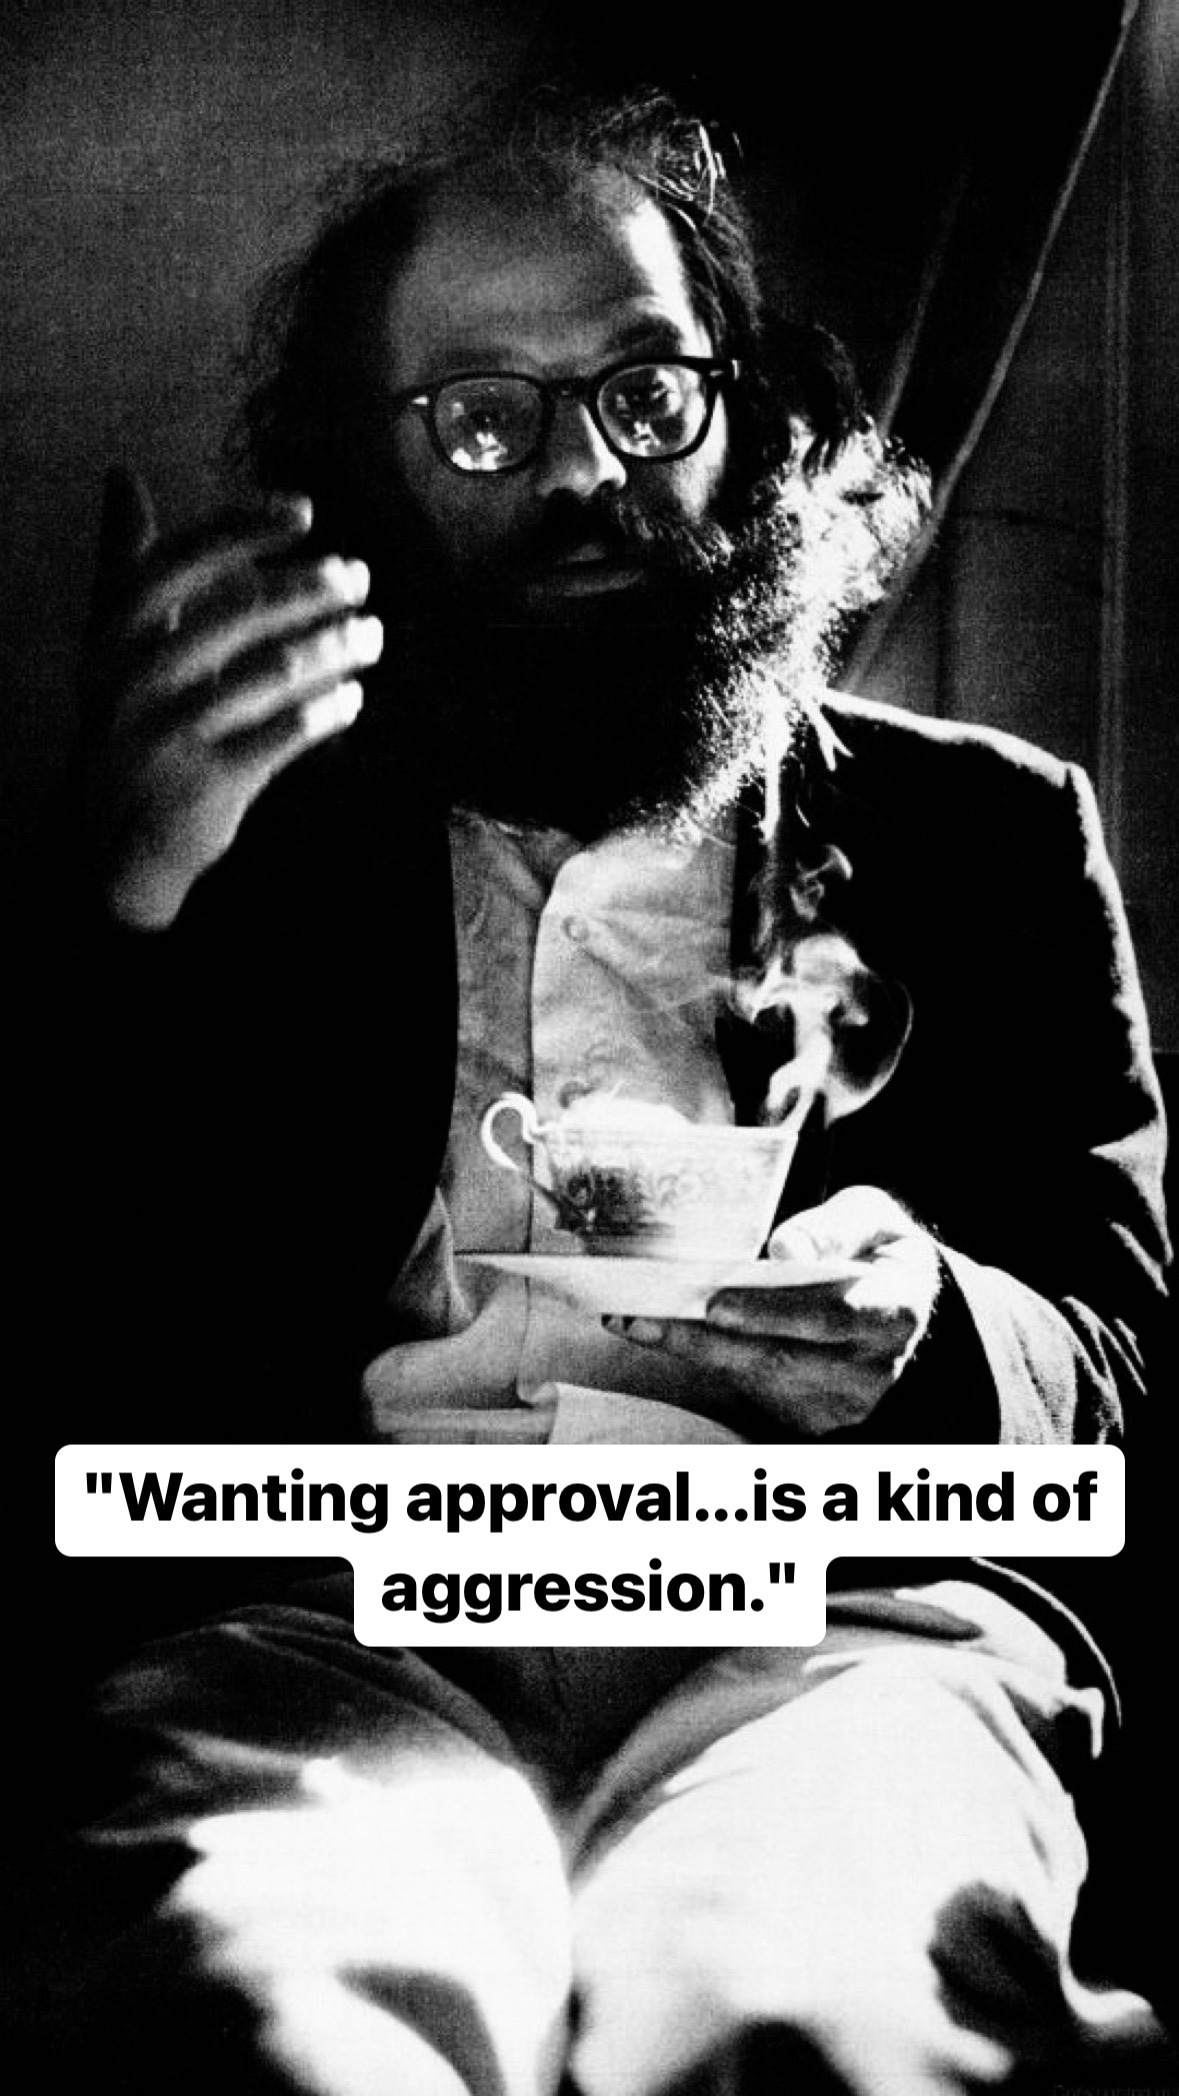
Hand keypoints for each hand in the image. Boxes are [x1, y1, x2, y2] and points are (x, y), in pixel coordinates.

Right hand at [80, 467, 382, 927]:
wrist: (113, 841)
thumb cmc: (128, 722)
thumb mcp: (113, 644)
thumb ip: (125, 562)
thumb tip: (123, 473)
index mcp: (113, 633)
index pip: (181, 563)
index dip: (244, 530)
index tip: (307, 512)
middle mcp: (133, 679)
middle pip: (238, 616)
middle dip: (309, 591)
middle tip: (361, 577)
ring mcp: (170, 734)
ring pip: (270, 675)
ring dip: (333, 649)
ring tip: (372, 636)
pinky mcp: (207, 784)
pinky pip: (283, 736)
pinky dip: (326, 712)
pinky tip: (354, 698)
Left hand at [605, 1185, 940, 1436]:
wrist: (900, 1301)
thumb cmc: (876, 1248)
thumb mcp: (871, 1216)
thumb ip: (834, 1227)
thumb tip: (785, 1248)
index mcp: (895, 1310)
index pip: (833, 1316)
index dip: (774, 1311)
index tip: (717, 1302)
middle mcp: (874, 1368)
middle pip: (781, 1356)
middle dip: (705, 1337)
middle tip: (642, 1315)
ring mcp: (843, 1401)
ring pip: (757, 1378)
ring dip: (690, 1350)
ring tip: (631, 1320)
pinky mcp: (812, 1416)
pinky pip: (750, 1390)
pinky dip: (702, 1361)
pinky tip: (658, 1334)